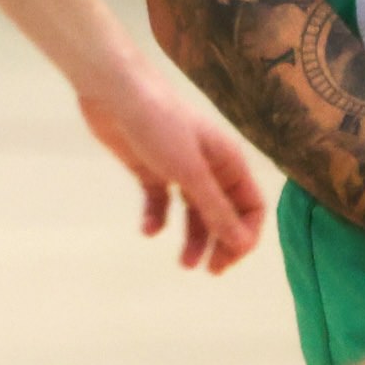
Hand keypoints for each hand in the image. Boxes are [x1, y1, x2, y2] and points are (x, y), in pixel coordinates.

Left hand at [77, 71, 266, 272]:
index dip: (244, 235)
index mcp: (228, 163)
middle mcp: (208, 167)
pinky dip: (158, 217)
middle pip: (223, 213)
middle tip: (208, 270)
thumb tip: (242, 243)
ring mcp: (178, 168)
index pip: (251, 207)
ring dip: (192, 237)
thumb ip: (215, 208)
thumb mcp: (191, 172)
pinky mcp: (149, 168)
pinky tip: (148, 229)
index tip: (227, 259)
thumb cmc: (159, 125)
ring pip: (194, 211)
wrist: (114, 93)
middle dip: (220, 242)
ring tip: (184, 264)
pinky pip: (160, 201)